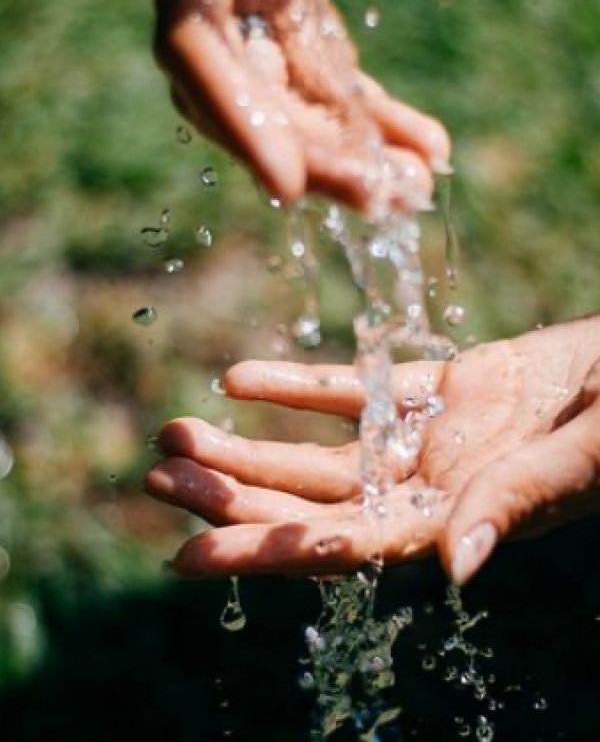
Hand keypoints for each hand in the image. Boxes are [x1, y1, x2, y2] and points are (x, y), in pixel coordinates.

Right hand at [136, 0, 449, 207]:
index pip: (195, 52)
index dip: (235, 121)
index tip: (286, 187)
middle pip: (257, 94)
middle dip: (317, 155)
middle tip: (383, 203)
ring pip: (301, 97)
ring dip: (359, 150)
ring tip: (416, 190)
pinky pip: (336, 73)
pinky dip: (380, 114)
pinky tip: (426, 147)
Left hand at [146, 317, 599, 582]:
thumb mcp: (581, 458)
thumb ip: (517, 503)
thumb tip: (457, 566)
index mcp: (460, 520)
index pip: (345, 545)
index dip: (267, 551)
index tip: (187, 553)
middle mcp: (433, 489)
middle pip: (314, 500)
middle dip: (235, 492)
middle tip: (158, 475)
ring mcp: (430, 439)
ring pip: (322, 449)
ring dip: (250, 442)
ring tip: (176, 433)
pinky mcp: (439, 390)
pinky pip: (357, 387)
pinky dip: (298, 384)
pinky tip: (239, 378)